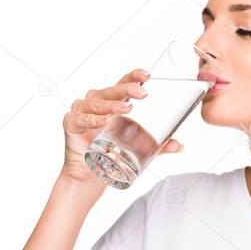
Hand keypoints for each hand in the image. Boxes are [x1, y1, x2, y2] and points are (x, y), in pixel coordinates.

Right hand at [61, 68, 183, 183]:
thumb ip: (159, 146)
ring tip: (126, 109)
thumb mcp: (138, 146)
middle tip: (142, 93)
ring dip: (112, 105)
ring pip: (98, 103)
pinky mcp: (71, 123)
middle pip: (112, 90)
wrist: (89, 173)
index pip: (123, 82)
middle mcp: (96, 101)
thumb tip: (179, 145)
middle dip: (127, 89)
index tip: (147, 75)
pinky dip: (94, 120)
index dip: (134, 76)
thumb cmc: (110, 151)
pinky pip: (83, 119)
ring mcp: (82, 110)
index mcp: (112, 100)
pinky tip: (104, 121)